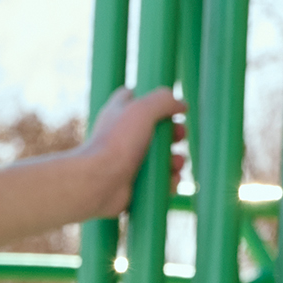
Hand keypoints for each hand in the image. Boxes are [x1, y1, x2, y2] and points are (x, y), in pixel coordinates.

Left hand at [77, 84, 185, 219]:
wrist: (100, 182)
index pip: (135, 98)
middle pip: (156, 131)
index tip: (171, 107)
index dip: (154, 100)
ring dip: (176, 160)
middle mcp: (123, 136)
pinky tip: (173, 180)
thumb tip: (182, 105)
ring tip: (177, 163)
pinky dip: (169, 181)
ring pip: (160, 158)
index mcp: (120, 113)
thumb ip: (164, 100)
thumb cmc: (117, 143)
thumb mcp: (142, 109)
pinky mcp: (135, 184)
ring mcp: (129, 161)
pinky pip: (158, 181)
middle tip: (180, 136)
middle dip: (174, 134)